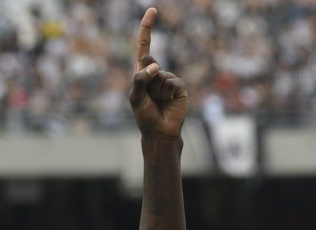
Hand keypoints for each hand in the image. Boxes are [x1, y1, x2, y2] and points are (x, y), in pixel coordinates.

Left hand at [128, 8, 187, 138]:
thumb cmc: (145, 115)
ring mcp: (168, 78)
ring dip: (156, 91)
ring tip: (158, 102)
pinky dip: (167, 93)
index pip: (144, 45)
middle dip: (147, 79)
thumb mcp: (135, 97)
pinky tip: (168, 102)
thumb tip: (155, 65)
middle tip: (149, 97)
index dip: (147, 28)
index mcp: (142, 72)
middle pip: (150, 62)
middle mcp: (156, 72)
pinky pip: (171, 82)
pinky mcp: (179, 85)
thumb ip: (140, 80)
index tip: (152, 10)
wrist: (160, 130)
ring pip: (160, 76)